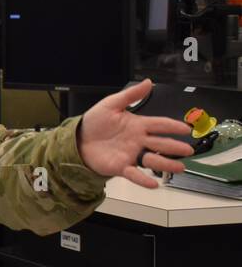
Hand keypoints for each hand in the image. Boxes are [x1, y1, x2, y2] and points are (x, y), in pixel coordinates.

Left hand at [79, 78, 194, 188]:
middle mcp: (138, 141)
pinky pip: (134, 174)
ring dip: (166, 164)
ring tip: (180, 167)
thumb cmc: (95, 122)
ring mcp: (131, 154)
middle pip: (160, 144)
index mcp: (138, 125)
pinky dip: (143, 179)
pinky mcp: (121, 166)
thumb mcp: (111, 104)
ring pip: (152, 160)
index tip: (186, 128)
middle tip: (189, 150)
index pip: (160, 125)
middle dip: (175, 147)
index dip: (173, 126)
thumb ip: (130, 95)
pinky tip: (154, 184)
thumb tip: (148, 82)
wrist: (78, 139)